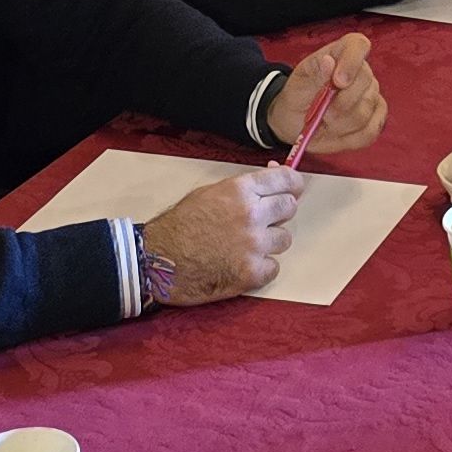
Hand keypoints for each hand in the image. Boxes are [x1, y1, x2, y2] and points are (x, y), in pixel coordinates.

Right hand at [137, 166, 302, 303]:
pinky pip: (274, 267)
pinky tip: (242, 264)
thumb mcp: (208, 194)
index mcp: (240, 191)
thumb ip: (242, 188)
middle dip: (279, 213)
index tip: (294, 188)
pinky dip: (261, 268)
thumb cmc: (179, 225)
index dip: (293, 184)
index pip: (286, 180)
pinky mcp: (252, 273)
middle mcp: (251, 215)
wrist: (158, 261)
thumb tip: (271, 178)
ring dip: (270, 242)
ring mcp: (254, 245)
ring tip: (245, 246)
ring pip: (284, 239)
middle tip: (263, 220)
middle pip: (290, 208)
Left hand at [264, 34, 386, 155]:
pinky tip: (336, 132)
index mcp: (342, 53)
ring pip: (365, 111)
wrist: (295, 119)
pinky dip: (349, 137)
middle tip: (321, 111)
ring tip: (324, 121)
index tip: (338, 81)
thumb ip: (315, 73)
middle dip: (339, 102)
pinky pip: (369, 131)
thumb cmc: (298, 95)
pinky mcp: (376, 119)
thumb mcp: (299, 82)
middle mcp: (362, 72)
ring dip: (339, 123)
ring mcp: (372, 95)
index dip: (352, 61)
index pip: (358, 45)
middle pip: (365, 82)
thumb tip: (328, 61)